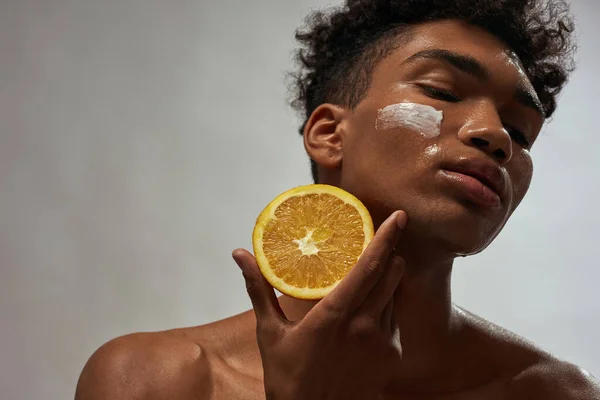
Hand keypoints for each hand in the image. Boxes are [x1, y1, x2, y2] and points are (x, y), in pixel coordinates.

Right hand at [232, 210, 407, 399]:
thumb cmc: (287, 378)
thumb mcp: (270, 333)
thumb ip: (259, 289)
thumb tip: (240, 254)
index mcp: (336, 314)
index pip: (369, 266)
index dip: (386, 237)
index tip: (399, 216)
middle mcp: (366, 325)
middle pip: (392, 274)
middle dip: (391, 253)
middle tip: (381, 241)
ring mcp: (383, 342)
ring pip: (395, 296)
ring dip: (387, 281)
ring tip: (370, 277)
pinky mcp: (392, 357)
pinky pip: (394, 320)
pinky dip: (385, 308)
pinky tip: (366, 316)